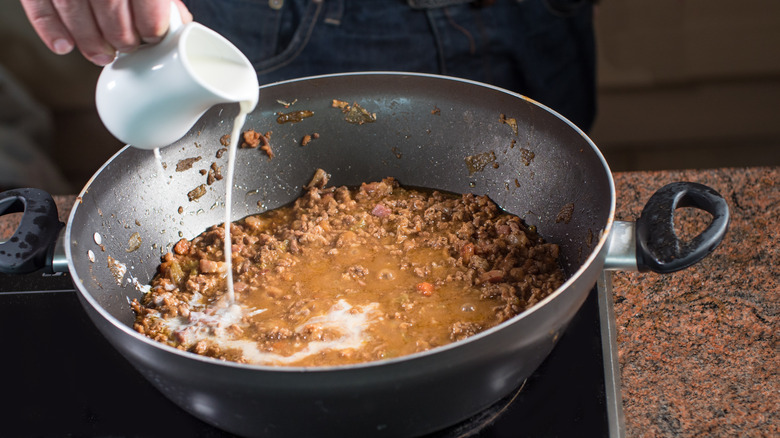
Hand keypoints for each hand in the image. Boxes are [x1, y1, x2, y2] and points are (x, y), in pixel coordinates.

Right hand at [20, 0, 192, 65]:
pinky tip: (65, 45)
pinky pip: (39, 6)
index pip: (147, 2)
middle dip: (122, 37)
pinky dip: (51, 29)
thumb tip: (178, 24)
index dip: (152, 26)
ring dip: (90, 41)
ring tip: (102, 54)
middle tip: (128, 46)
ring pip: (74, 10)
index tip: (152, 36)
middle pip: (111, 9)